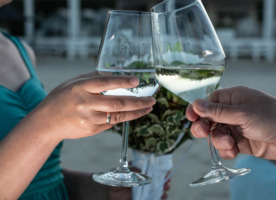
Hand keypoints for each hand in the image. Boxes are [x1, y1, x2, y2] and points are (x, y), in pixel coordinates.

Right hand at [28, 72, 154, 141]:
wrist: (47, 122)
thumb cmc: (61, 98)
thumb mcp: (73, 83)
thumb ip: (93, 78)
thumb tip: (115, 73)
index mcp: (80, 88)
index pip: (104, 83)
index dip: (122, 82)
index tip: (137, 81)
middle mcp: (85, 103)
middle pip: (116, 103)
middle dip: (137, 102)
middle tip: (152, 99)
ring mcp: (88, 119)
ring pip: (117, 116)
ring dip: (136, 112)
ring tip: (148, 107)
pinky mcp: (91, 130)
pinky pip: (111, 123)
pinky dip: (124, 117)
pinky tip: (134, 113)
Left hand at [108, 167, 170, 199]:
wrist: (107, 191)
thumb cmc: (114, 178)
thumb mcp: (123, 172)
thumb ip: (132, 171)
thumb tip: (142, 170)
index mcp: (141, 169)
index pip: (155, 167)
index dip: (163, 170)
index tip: (167, 172)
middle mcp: (144, 178)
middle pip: (159, 179)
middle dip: (165, 181)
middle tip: (167, 184)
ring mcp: (144, 188)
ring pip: (157, 189)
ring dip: (163, 190)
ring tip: (165, 192)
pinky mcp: (141, 197)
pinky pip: (152, 198)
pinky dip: (158, 198)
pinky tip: (161, 198)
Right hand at [186, 86, 275, 159]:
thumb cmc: (272, 117)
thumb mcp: (242, 113)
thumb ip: (217, 112)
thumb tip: (195, 104)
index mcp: (232, 98)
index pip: (208, 102)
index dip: (197, 109)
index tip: (190, 117)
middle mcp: (232, 112)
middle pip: (208, 120)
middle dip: (204, 127)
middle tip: (203, 132)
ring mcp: (235, 128)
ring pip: (215, 135)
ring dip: (218, 140)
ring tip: (230, 143)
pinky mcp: (240, 142)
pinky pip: (225, 147)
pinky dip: (226, 150)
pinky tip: (233, 150)